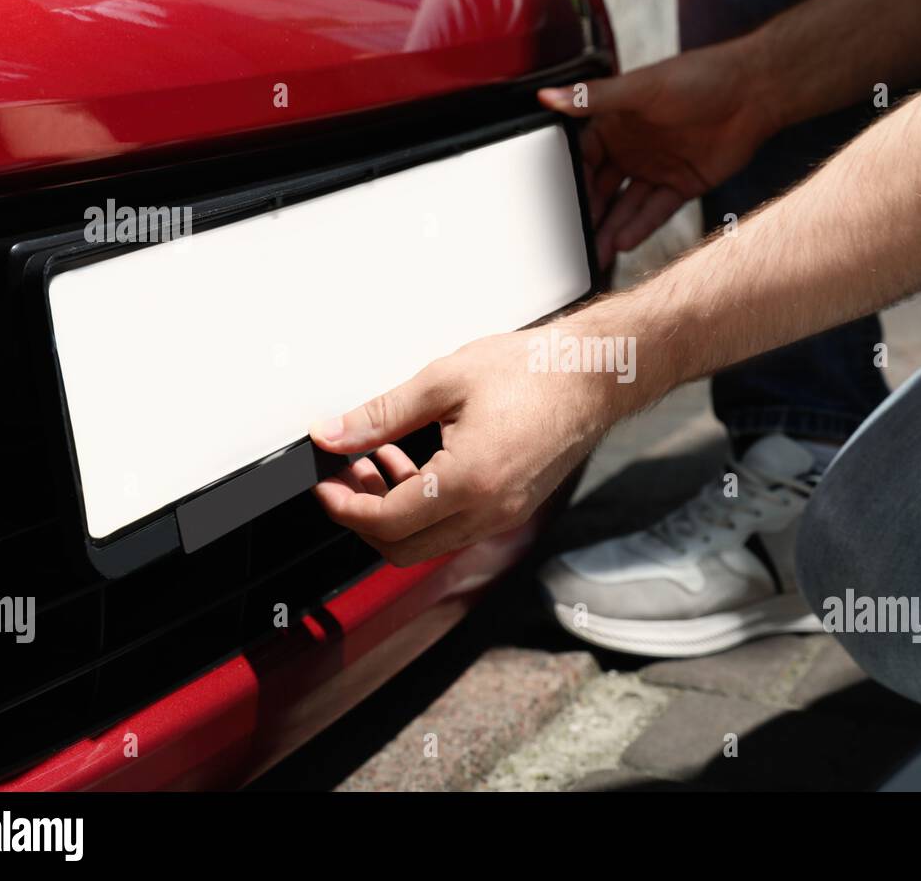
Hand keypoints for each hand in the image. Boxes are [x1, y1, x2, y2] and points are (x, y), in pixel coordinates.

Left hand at [309, 328, 623, 564]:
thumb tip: (332, 435)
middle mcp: (489, 511)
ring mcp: (504, 515)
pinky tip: (415, 466)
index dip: (344, 506)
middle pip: (403, 548)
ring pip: (429, 543)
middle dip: (364, 517)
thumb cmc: (533, 372)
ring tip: (378, 462)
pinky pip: (456, 527)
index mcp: (468, 481)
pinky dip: (426, 509)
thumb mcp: (442, 382)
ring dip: (395, 514)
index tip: (326, 485)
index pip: (385, 522)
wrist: (593, 375)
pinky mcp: (513, 509)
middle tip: (346, 475)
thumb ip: (379, 416)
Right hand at [539, 39, 773, 266]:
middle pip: (602, 189)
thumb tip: (548, 97)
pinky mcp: (682, 186)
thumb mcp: (641, 88)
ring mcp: (656, 169)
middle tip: (570, 238)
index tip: (554, 202)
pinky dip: (639, 227)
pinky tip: (622, 244)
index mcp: (616, 123)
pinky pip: (655, 212)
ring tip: (593, 254)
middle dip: (587, 212)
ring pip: (626, 206)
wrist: (754, 92)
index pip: (582, 158)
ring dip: (609, 229)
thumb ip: (594, 97)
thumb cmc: (700, 77)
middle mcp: (632, 148)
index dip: (569, 180)